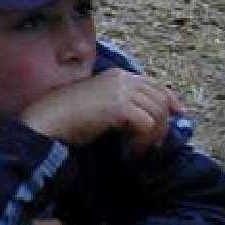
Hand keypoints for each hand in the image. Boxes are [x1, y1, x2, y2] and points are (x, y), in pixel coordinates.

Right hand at [20, 67, 181, 153]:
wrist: (48, 121)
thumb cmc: (67, 117)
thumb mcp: (99, 104)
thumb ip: (121, 104)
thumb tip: (146, 118)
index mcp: (118, 75)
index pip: (155, 84)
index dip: (170, 101)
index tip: (177, 116)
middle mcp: (122, 78)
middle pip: (160, 98)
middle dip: (162, 123)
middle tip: (151, 144)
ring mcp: (121, 90)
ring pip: (157, 112)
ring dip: (153, 135)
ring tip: (138, 149)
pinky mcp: (118, 106)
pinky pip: (147, 124)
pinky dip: (144, 140)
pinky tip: (132, 150)